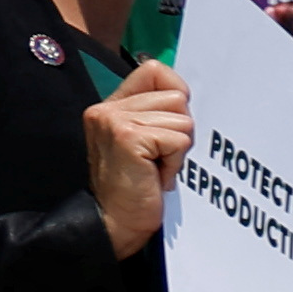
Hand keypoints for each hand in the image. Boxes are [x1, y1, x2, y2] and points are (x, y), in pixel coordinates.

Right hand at [81, 62, 193, 258]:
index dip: (175, 95)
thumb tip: (185, 93)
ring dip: (178, 149)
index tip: (169, 127)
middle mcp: (107, 109)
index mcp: (111, 106)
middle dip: (179, 130)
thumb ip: (157, 113)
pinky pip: (179, 139)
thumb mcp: (146, 140)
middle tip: (158, 157)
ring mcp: (115, 121)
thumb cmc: (138, 184)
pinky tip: (156, 175)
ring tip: (155, 167)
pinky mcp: (128, 138)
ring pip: (182, 120)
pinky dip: (175, 162)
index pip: (155, 70)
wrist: (115, 221)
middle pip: (177, 97)